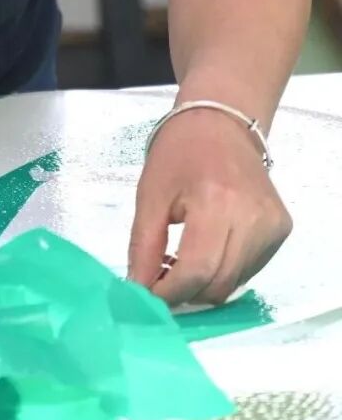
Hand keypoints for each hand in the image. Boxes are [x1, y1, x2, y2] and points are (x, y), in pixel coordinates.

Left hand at [126, 106, 292, 306]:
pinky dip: (223, 271)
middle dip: (185, 293)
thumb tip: (139, 290)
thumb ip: (143, 245)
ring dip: (203, 285)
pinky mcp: (281, 228)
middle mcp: (253, 217)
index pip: (197, 269)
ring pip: (235, 282)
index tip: (146, 297)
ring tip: (178, 264)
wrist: (221, 122)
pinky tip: (204, 253)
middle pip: (218, 282)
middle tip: (158, 282)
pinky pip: (250, 269)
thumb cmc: (178, 152)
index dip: (170, 292)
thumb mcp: (150, 194)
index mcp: (216, 202)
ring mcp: (272, 225)